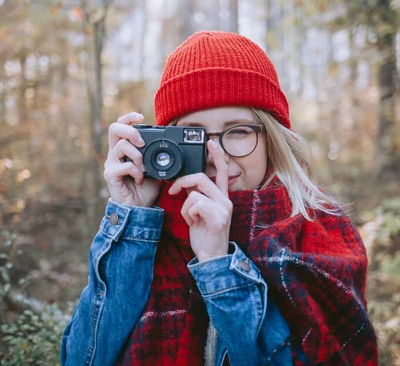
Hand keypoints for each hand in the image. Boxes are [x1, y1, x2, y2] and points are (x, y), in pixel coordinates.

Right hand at [103, 112, 160, 207]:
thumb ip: (155, 155)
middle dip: (130, 131)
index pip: (120, 125)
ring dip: (137, 155)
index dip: (128, 117)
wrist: (139, 207)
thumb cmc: (145, 188)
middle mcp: (115, 153)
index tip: (141, 117)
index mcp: (124, 148)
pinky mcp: (111, 175)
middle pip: (114, 129)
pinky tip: (140, 178)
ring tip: (143, 167)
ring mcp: (112, 163)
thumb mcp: (154, 167)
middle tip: (142, 142)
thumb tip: (167, 144)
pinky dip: (135, 171)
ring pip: (121, 146)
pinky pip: (123, 165)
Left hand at [169, 140, 232, 261]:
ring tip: (190, 218)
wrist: (212, 258)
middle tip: (173, 190)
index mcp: (221, 197)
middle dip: (183, 181)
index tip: (211, 142)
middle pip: (202, 177)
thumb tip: (185, 183)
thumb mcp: (198, 212)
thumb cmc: (205, 236)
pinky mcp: (218, 218)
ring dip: (186, 206)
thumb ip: (195, 196)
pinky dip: (188, 213)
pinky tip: (193, 224)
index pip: (221, 171)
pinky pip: (196, 204)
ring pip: (195, 192)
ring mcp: (223, 209)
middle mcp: (225, 200)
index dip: (216, 155)